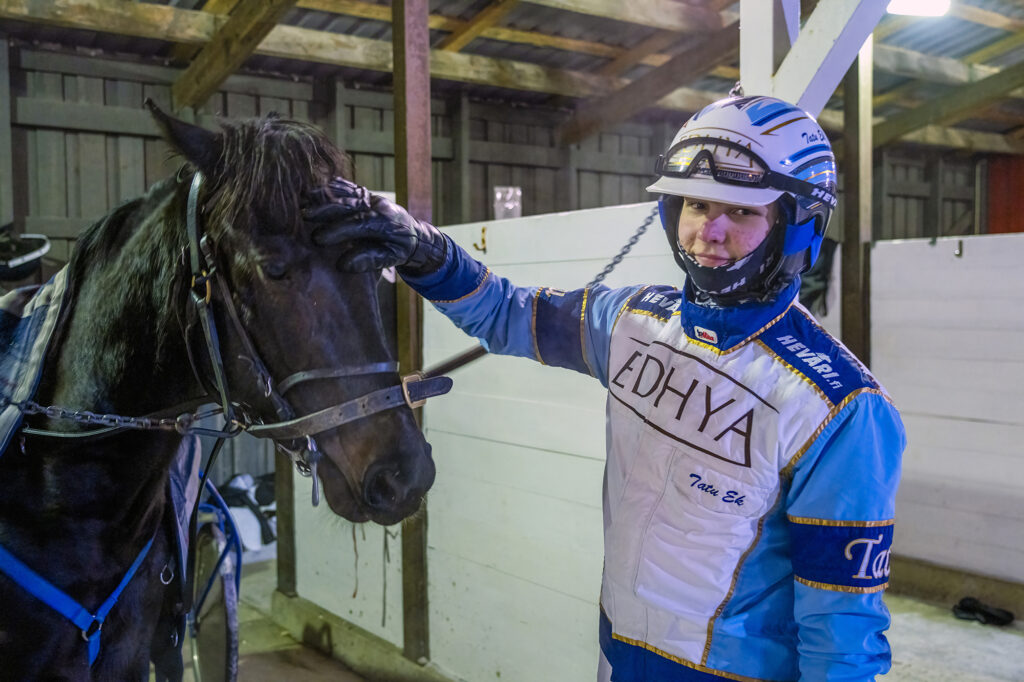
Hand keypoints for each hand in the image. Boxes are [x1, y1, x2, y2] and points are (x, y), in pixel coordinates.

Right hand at [305, 178, 447, 275]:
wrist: (415, 234)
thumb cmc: (400, 249)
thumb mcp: (391, 258)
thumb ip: (370, 260)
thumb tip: (343, 265)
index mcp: (386, 223)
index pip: (359, 224)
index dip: (338, 231)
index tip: (318, 239)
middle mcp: (378, 205)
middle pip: (349, 204)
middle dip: (325, 209)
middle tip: (304, 215)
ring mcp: (372, 197)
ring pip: (347, 192)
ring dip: (324, 195)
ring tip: (303, 200)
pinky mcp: (366, 194)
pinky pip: (348, 187)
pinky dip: (331, 188)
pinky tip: (314, 191)